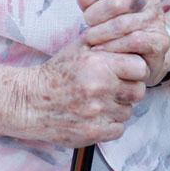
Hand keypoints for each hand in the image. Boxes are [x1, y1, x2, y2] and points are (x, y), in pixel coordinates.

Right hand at [15, 39, 147, 146]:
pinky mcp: (94, 132)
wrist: (29, 102)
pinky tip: (97, 116)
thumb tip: (131, 38)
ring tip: (100, 101)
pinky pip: (119, 129)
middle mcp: (101, 89)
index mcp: (100, 65)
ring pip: (128, 111)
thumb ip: (106, 41)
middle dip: (129, 89)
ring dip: (118, 107)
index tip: (125, 72)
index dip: (134, 70)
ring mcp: (98, 113)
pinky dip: (110, 124)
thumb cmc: (55, 73)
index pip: (140, 68)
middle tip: (114, 88)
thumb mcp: (78, 47)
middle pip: (138, 91)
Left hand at [76, 0, 169, 85]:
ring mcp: (158, 20)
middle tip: (87, 22)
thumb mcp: (101, 8)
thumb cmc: (117, 23)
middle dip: (95, 13)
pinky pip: (134, 40)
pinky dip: (112, 45)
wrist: (141, 52)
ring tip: (89, 38)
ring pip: (122, 24)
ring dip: (99, 33)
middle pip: (118, 1)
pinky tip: (100, 48)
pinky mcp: (160, 41)